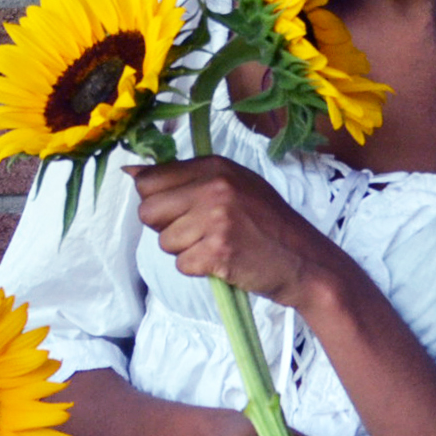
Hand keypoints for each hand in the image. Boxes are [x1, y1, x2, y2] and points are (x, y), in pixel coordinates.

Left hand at [129, 157, 343, 309]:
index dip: (159, 202)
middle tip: (200, 233)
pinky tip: (226, 261)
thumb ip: (183, 179)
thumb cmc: (268, 226)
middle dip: (166, 229)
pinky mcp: (218, 250)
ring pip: (164, 242)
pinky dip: (200, 269)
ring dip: (186, 251)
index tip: (182, 212)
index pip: (150, 180)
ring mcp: (216, 218)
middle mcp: (214, 186)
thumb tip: (129, 171)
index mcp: (215, 166)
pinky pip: (182, 265)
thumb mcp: (233, 187)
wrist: (306, 261)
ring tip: (219, 246)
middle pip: (148, 211)